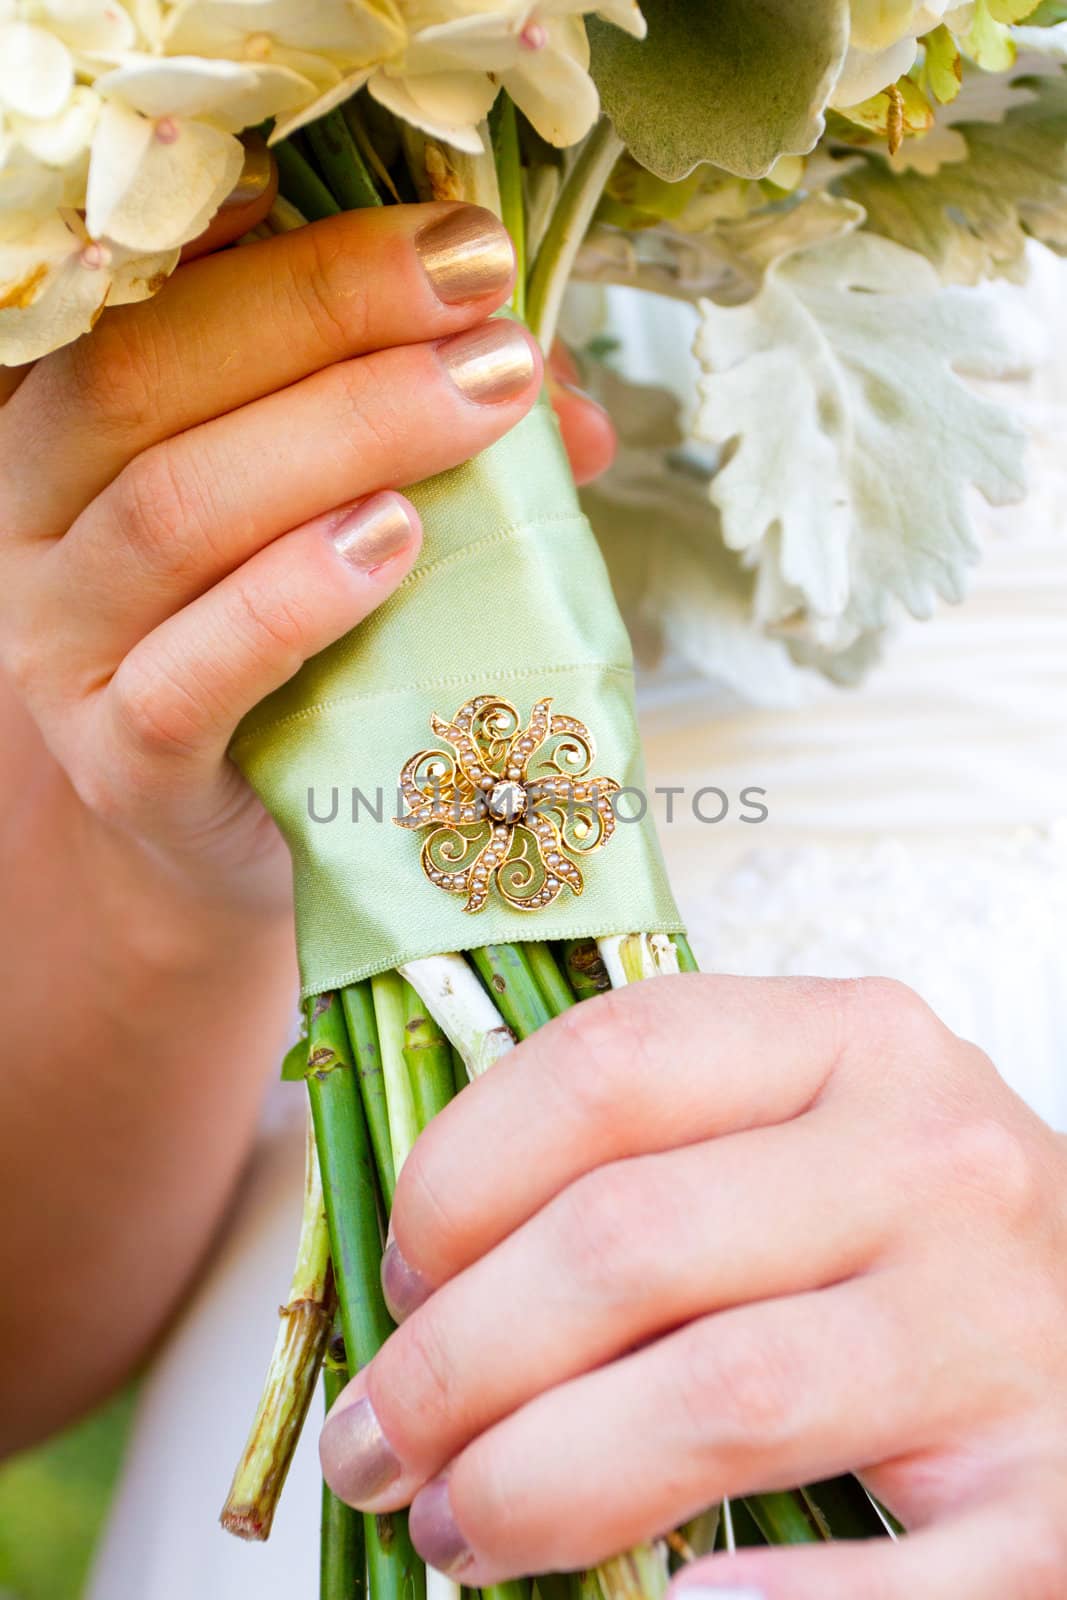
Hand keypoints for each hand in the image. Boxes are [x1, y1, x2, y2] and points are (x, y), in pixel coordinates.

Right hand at [0, 193, 613, 916]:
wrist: (234, 835)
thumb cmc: (296, 654)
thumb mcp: (345, 514)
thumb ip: (430, 436)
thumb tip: (565, 395)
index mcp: (80, 424)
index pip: (157, 295)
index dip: (303, 253)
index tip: (458, 239)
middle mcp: (39, 519)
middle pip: (149, 377)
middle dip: (330, 318)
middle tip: (486, 314)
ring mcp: (65, 647)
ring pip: (171, 513)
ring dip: (337, 439)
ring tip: (474, 407)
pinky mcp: (122, 763)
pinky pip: (187, 676)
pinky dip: (289, 600)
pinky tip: (389, 543)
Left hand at [319, 975, 1066, 1598]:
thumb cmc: (897, 1222)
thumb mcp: (788, 1128)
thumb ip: (634, 1156)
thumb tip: (415, 1278)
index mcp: (849, 1038)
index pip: (607, 1064)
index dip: (456, 1177)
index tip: (398, 1274)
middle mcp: (934, 1158)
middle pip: (630, 1243)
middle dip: (451, 1362)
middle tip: (376, 1443)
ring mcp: (1003, 1327)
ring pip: (719, 1400)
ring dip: (538, 1484)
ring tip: (455, 1527)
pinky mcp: (1056, 1500)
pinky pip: (896, 1583)